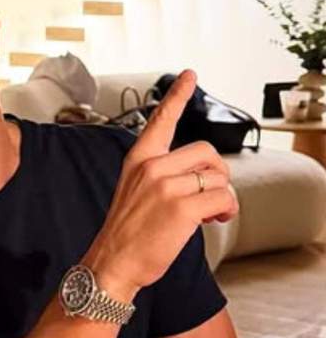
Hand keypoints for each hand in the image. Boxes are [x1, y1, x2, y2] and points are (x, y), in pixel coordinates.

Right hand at [83, 70, 238, 301]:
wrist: (113, 262)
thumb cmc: (128, 232)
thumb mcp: (136, 191)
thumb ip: (164, 174)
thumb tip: (204, 177)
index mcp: (139, 160)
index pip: (161, 119)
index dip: (178, 95)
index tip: (190, 75)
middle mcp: (151, 167)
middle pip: (207, 152)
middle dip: (217, 174)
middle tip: (209, 195)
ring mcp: (166, 186)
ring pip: (218, 177)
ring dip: (223, 197)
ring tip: (209, 213)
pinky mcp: (181, 208)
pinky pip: (223, 198)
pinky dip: (225, 211)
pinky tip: (212, 220)